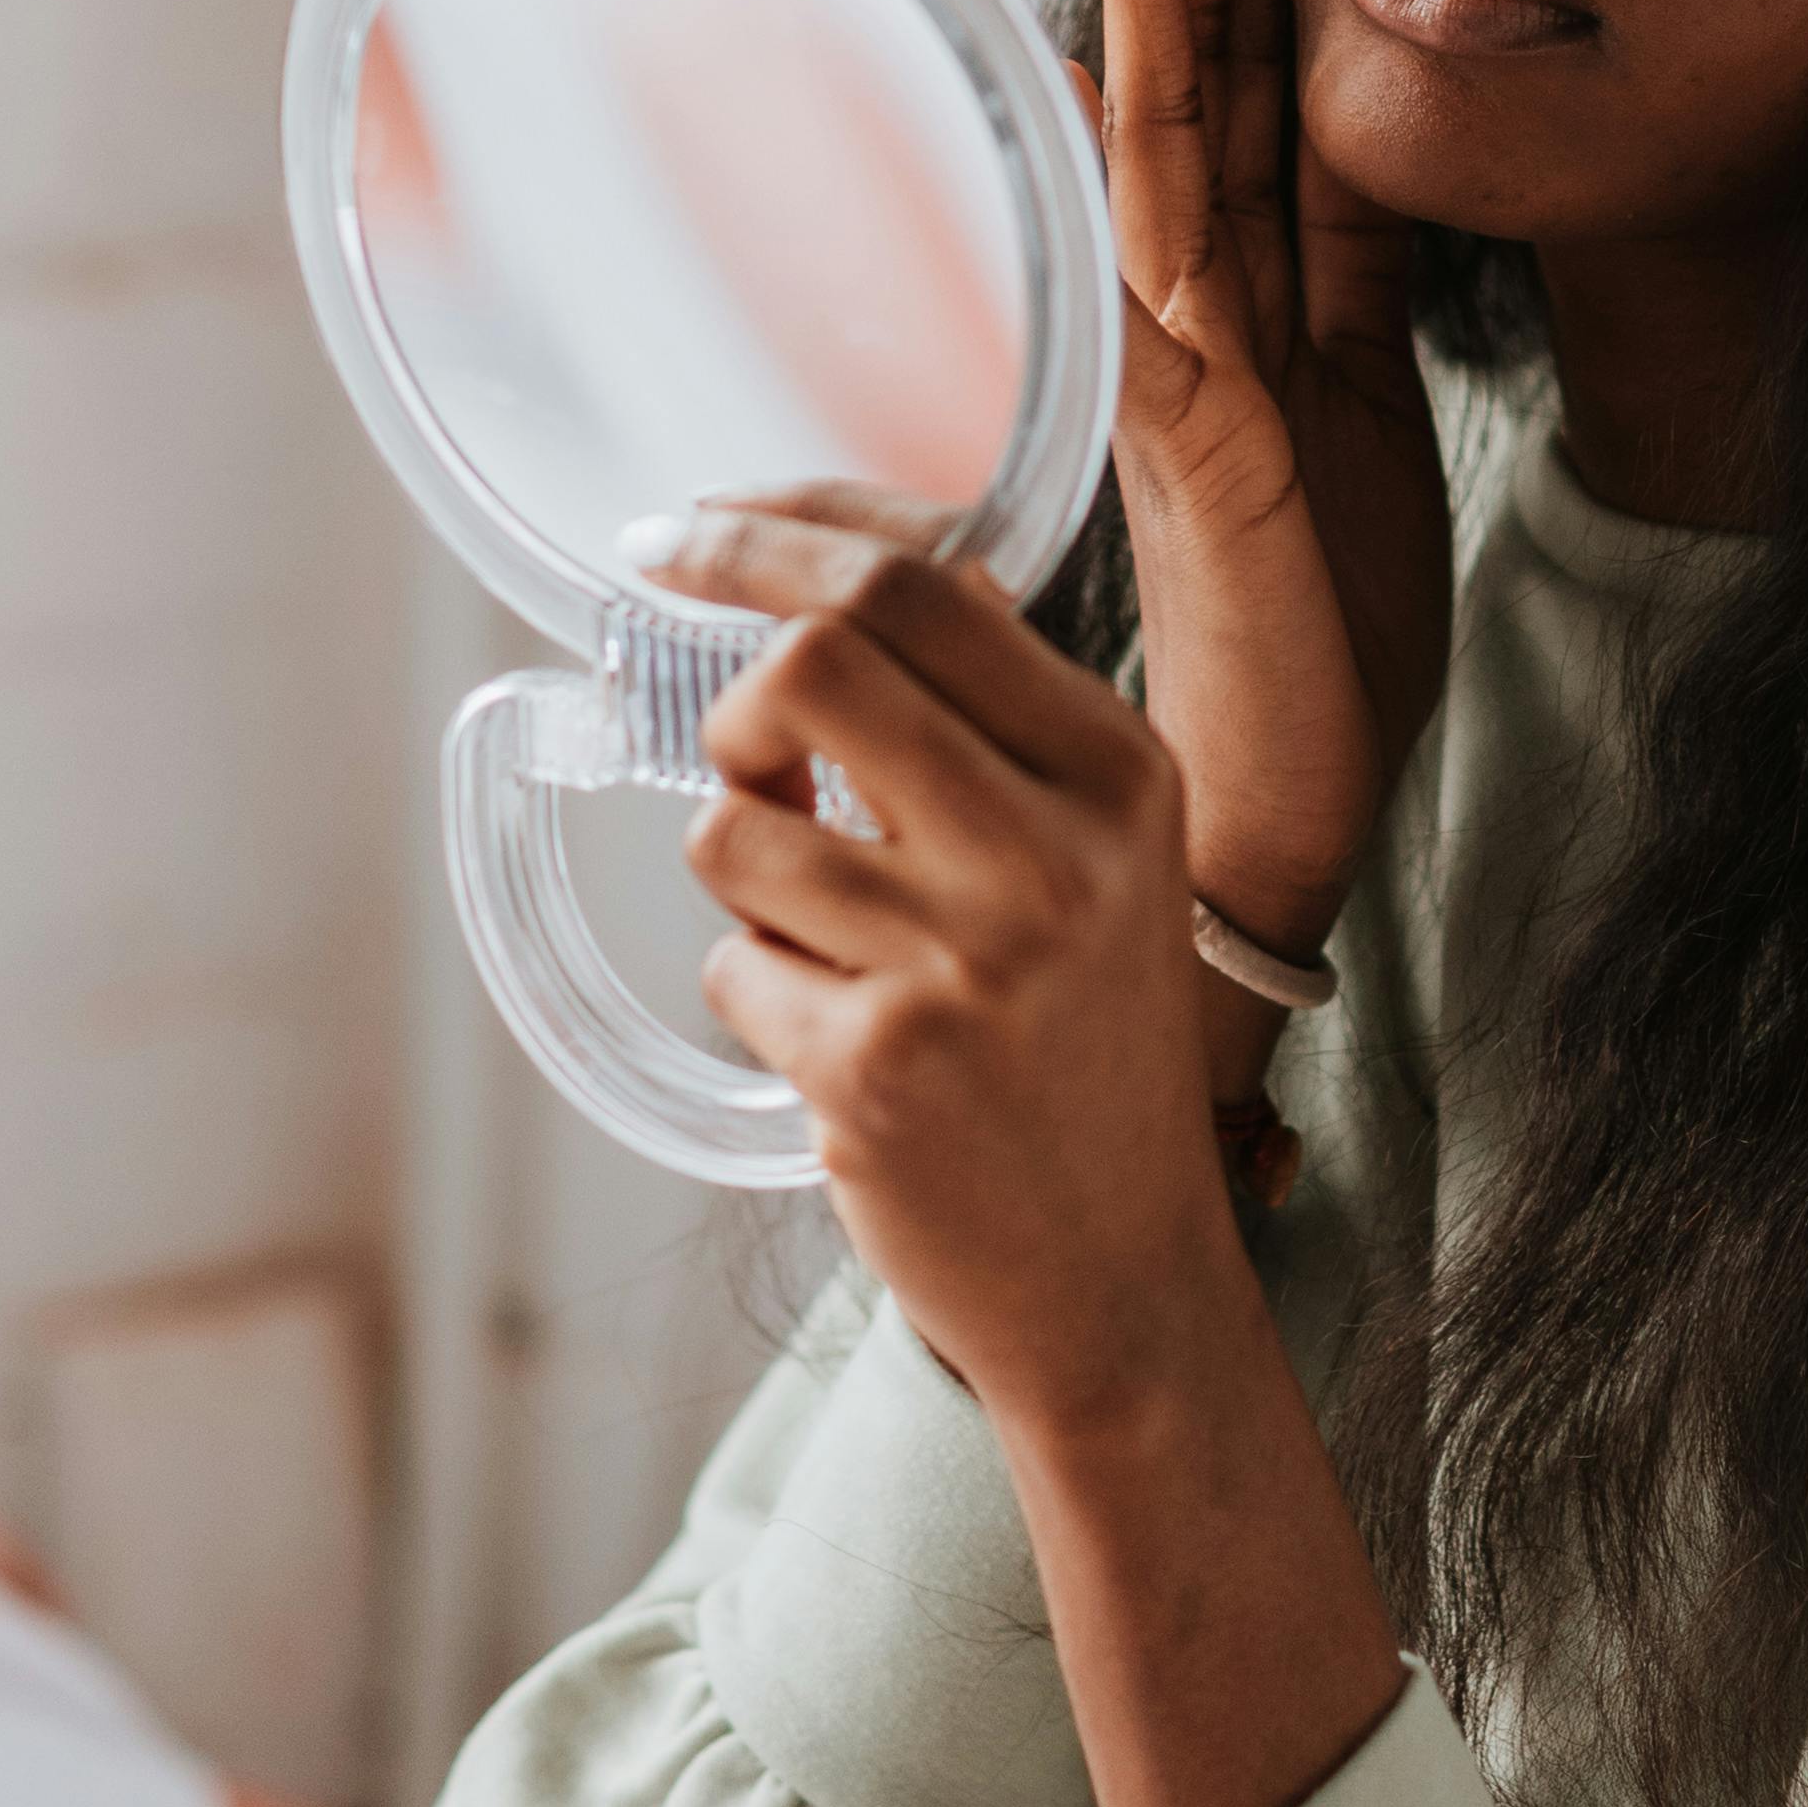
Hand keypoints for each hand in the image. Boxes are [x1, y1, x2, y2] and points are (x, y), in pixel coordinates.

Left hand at [683, 542, 1247, 1433]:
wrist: (1122, 1269)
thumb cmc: (1087, 1035)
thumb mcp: (1102, 847)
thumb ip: (993, 713)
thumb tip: (829, 577)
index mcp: (1116, 767)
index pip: (917, 584)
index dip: (771, 540)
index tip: (685, 537)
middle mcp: (1054, 851)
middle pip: (812, 663)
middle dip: (736, 702)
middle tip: (747, 758)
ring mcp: (965, 963)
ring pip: (734, 829)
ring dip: (742, 871)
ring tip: (823, 933)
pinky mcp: (876, 1070)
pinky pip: (732, 967)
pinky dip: (758, 991)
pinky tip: (840, 1038)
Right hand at [1066, 0, 1453, 955]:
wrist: (1295, 783)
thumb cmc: (1328, 602)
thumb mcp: (1376, 384)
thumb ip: (1354, 256)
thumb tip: (1353, 119)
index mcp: (1246, 276)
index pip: (1237, 60)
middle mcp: (1185, 291)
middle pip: (1183, 54)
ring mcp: (1172, 354)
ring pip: (1155, 120)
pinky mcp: (1191, 435)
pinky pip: (1156, 276)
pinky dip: (1129, 167)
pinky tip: (1103, 68)